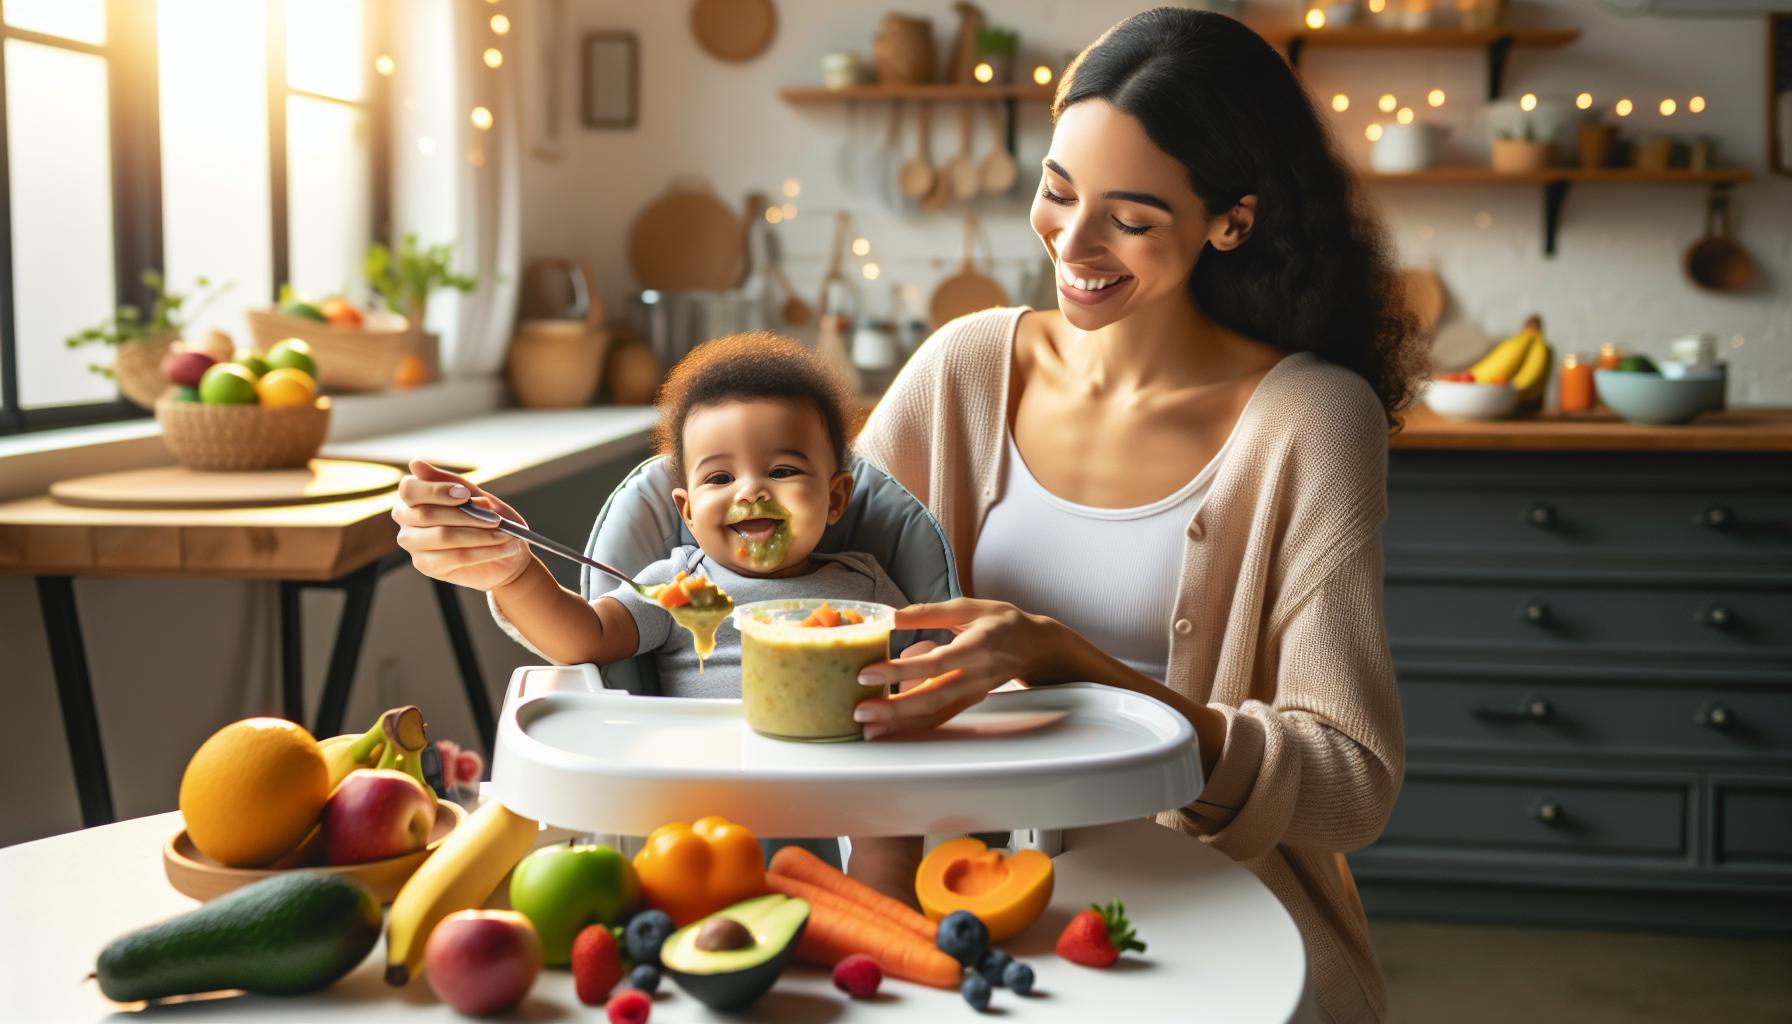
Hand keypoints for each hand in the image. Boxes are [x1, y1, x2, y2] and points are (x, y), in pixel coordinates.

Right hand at [392, 460, 534, 592]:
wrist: (506, 552)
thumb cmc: (488, 519)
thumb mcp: (476, 496)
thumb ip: (451, 482)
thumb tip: (415, 464)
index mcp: (413, 496)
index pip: (409, 489)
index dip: (437, 491)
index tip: (465, 495)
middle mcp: (406, 519)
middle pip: (426, 514)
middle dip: (467, 515)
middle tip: (496, 519)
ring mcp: (413, 544)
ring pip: (443, 536)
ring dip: (479, 535)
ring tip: (505, 534)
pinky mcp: (426, 566)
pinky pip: (456, 557)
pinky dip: (484, 551)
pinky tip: (503, 547)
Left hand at [852, 599, 1065, 739]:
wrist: (1036, 646)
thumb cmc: (1002, 621)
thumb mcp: (969, 607)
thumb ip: (929, 612)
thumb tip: (891, 616)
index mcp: (977, 646)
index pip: (935, 663)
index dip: (901, 670)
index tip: (868, 672)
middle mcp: (976, 676)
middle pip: (932, 697)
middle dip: (894, 708)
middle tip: (860, 711)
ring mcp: (974, 693)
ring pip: (935, 714)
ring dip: (900, 724)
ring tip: (868, 728)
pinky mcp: (970, 702)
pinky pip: (941, 718)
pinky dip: (914, 727)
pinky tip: (890, 729)